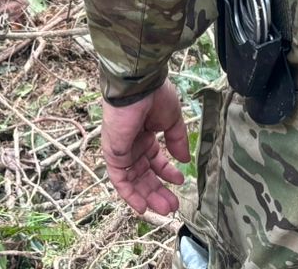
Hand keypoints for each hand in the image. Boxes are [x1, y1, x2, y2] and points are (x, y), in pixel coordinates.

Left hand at [100, 79, 189, 216]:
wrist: (138, 87)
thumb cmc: (155, 97)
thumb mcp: (172, 120)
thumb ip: (177, 141)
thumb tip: (184, 160)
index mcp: (144, 135)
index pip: (154, 160)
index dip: (166, 172)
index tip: (180, 181)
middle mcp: (132, 145)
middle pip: (144, 174)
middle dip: (158, 191)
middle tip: (173, 205)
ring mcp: (121, 150)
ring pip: (133, 181)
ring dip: (148, 197)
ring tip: (166, 209)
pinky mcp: (113, 155)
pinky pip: (120, 180)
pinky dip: (130, 195)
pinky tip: (143, 206)